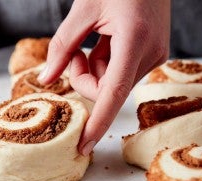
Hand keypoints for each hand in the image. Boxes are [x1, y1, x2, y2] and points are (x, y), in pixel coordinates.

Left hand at [38, 0, 169, 155]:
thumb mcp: (83, 8)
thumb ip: (62, 46)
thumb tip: (45, 79)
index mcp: (133, 39)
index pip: (113, 92)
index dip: (98, 122)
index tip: (84, 146)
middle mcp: (149, 52)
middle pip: (109, 90)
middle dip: (86, 79)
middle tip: (76, 53)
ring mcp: (155, 55)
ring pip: (115, 83)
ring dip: (97, 70)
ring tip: (95, 39)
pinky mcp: (154, 54)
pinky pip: (124, 72)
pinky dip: (108, 64)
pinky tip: (106, 41)